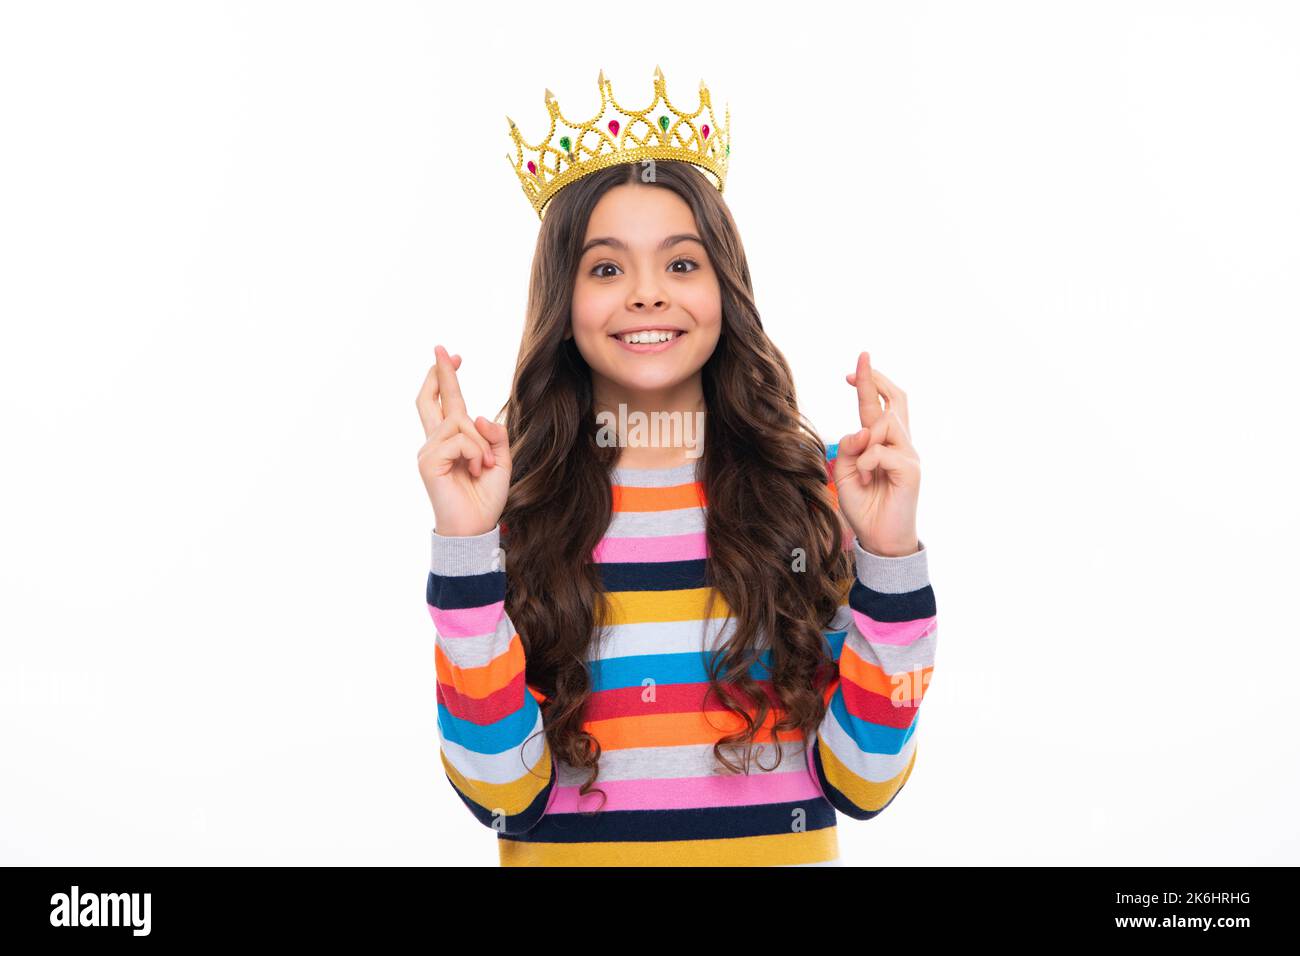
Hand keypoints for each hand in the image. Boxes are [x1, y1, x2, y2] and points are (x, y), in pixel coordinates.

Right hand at [416, 344, 511, 536]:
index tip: (453, 357)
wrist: (475, 528)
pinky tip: (475, 470)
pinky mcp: (428, 460)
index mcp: (451, 442)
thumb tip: (479, 416)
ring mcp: (429, 450)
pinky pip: (460, 439)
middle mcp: (435, 442)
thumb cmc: (484, 498)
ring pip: (460, 422)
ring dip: (481, 443)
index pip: (445, 404)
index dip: (446, 379)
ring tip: (482, 467)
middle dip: (441, 373)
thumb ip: (495, 436)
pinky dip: (475, 452)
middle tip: (442, 349)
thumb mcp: (500, 461)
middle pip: (432, 400)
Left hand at [832, 351, 921, 556]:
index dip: (869, 384)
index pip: (878, 406)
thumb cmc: (864, 507)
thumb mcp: (845, 474)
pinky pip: (881, 450)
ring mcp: (909, 455)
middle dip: (876, 379)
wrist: (880, 538)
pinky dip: (867, 462)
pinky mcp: (911, 468)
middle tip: (861, 362)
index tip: (854, 367)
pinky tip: (868, 478)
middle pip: (896, 400)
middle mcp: (900, 444)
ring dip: (864, 441)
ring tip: (863, 470)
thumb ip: (847, 448)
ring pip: (885, 423)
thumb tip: (861, 431)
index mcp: (882, 444)